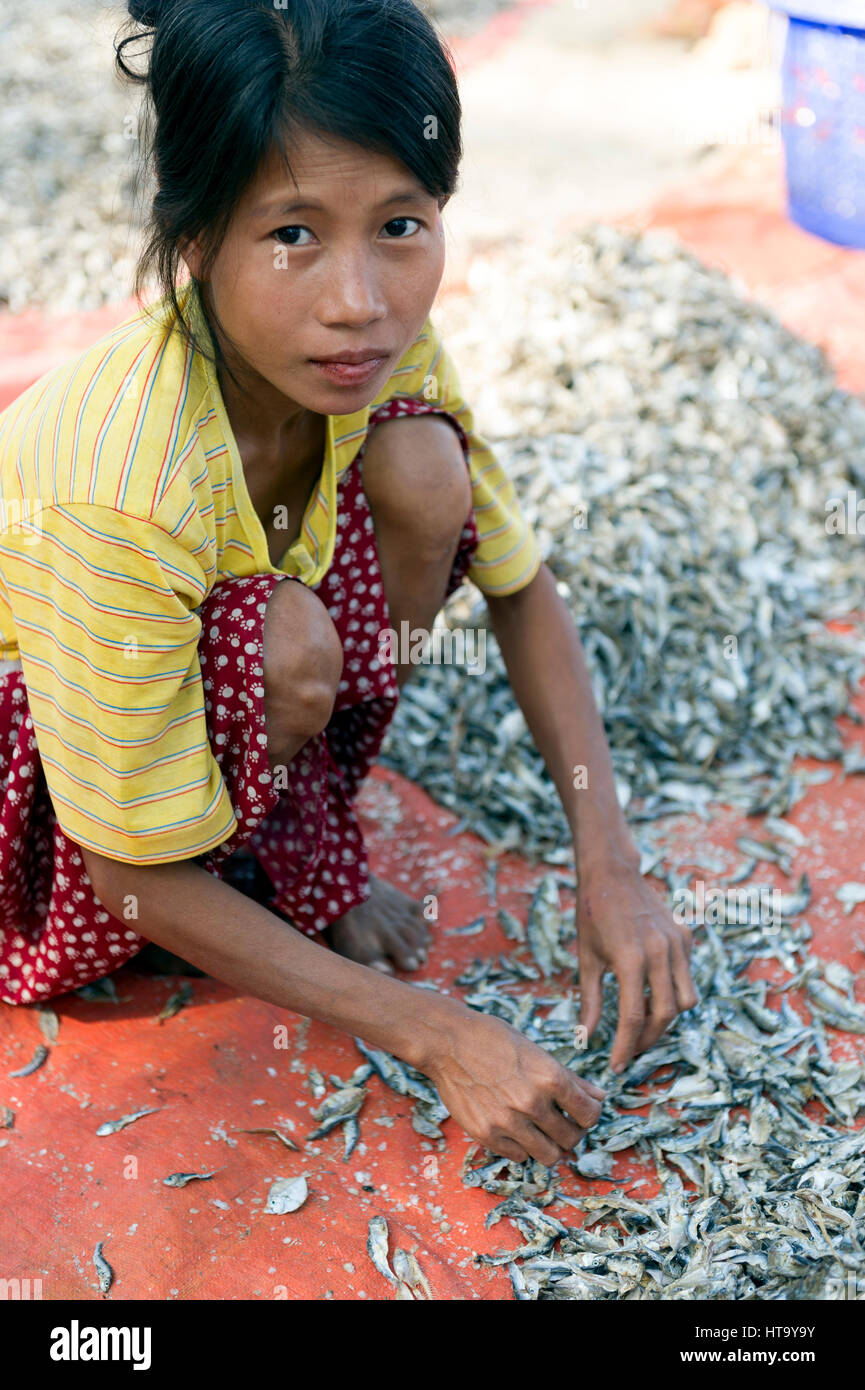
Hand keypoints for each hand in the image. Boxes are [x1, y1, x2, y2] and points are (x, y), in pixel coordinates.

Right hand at [423, 1008, 604, 1165]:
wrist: (447, 1042)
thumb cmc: (494, 1039)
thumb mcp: (537, 1052)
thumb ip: (571, 1079)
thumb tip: (600, 1097)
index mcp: (550, 1077)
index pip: (589, 1115)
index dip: (589, 1115)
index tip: (580, 1112)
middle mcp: (532, 1102)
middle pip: (572, 1139)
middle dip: (571, 1132)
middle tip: (561, 1121)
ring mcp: (508, 1121)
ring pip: (549, 1156)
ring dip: (550, 1145)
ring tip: (540, 1130)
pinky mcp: (486, 1134)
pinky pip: (519, 1156)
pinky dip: (522, 1147)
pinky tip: (516, 1129)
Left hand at [576, 853, 697, 1073]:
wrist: (612, 873)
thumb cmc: (593, 915)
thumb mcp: (587, 959)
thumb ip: (590, 1002)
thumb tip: (587, 1039)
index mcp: (631, 958)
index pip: (633, 1017)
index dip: (625, 1047)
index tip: (617, 1065)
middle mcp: (660, 952)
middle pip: (665, 1014)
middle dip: (648, 1038)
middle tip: (631, 1049)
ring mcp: (677, 943)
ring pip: (686, 1000)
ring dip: (667, 1017)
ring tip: (642, 1021)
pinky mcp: (686, 936)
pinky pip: (688, 976)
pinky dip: (674, 991)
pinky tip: (652, 991)